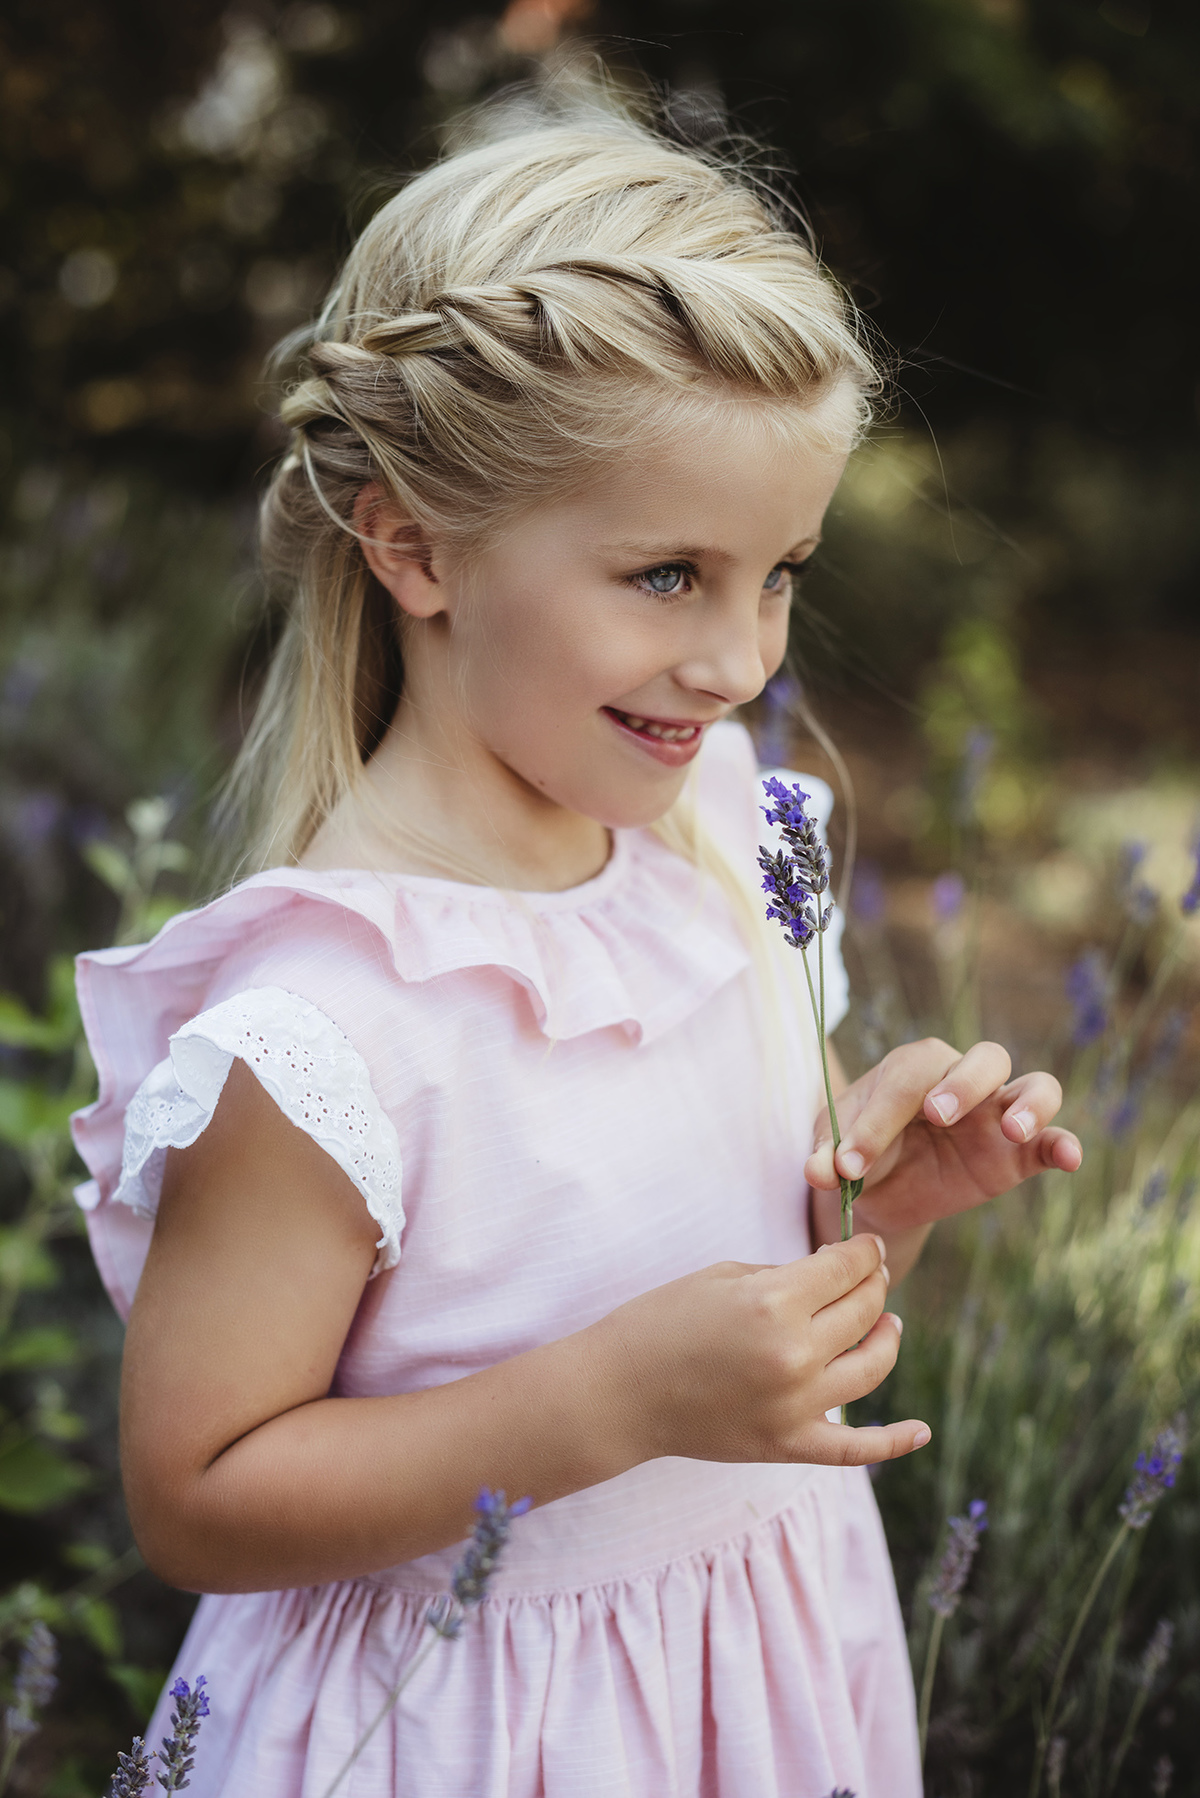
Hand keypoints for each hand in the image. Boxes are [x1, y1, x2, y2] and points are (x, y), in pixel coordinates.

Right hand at [589, 1233, 929, 1467]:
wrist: (619, 1393)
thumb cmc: (660, 1321)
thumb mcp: (723, 1277)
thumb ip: (783, 1276)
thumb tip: (832, 1276)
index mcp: (775, 1303)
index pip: (846, 1268)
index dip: (863, 1251)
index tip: (866, 1245)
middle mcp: (795, 1355)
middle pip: (865, 1311)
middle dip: (874, 1284)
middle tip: (871, 1274)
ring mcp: (796, 1406)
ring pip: (872, 1367)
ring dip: (887, 1338)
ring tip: (888, 1324)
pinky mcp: (788, 1445)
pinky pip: (856, 1448)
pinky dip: (894, 1442)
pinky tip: (921, 1430)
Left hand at [804, 1038, 1082, 1234]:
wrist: (882, 1190)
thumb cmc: (858, 1151)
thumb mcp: (833, 1151)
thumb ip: (827, 1156)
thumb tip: (822, 1171)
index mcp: (914, 1067)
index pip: (905, 1081)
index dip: (875, 1121)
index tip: (847, 1165)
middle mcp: (963, 1080)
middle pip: (985, 1058)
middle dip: (964, 1083)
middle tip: (936, 1114)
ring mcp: (998, 1115)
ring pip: (1035, 1086)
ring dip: (1031, 1104)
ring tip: (1012, 1130)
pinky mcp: (1020, 1154)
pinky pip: (1054, 1141)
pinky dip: (1065, 1143)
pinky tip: (1069, 1159)